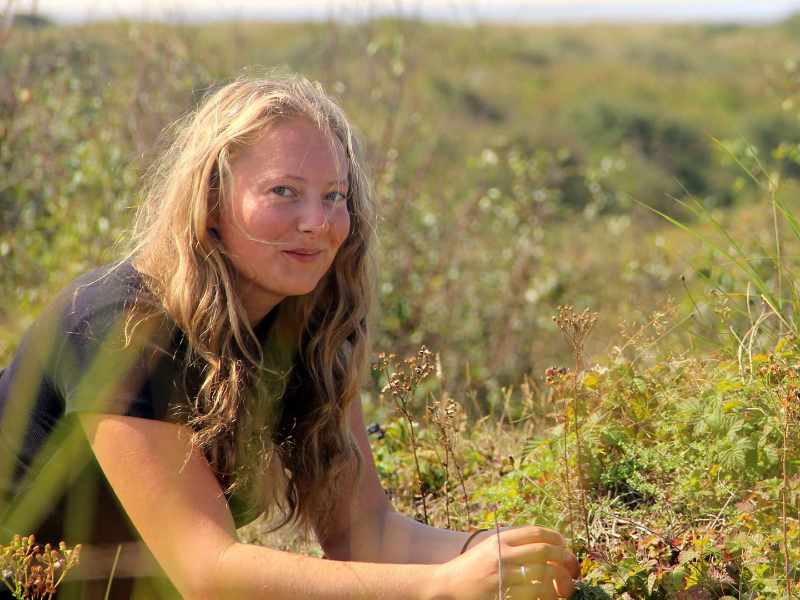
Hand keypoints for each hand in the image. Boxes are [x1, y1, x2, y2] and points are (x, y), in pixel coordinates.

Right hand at [425, 526, 578, 599]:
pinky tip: (551, 596)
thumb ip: (512, 542)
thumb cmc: (471, 566)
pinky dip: (546, 596)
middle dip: (563, 557)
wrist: (447, 584)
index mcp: (500, 540)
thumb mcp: (489, 546)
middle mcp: (502, 556)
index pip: (536, 532)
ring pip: (543, 576)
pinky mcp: (503, 596)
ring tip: (566, 583)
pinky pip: (533, 596)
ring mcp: (503, 577)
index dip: (555, 536)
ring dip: (559, 579)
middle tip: (570, 564)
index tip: (563, 543)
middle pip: (544, 551)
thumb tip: (544, 540)